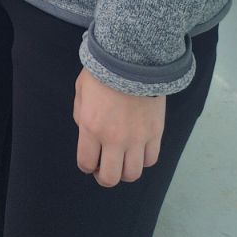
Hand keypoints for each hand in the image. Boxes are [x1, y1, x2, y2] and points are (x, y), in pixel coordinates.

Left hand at [73, 67, 164, 186]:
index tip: (89, 161)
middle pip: (110, 177)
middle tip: (104, 168)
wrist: (132, 59)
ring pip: (133, 174)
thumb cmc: (102, 72)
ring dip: (124, 171)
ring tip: (121, 161)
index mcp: (91, 127)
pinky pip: (150, 160)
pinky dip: (143, 160)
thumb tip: (88, 135)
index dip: (86, 166)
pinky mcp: (155, 134)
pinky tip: (137, 151)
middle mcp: (114, 139)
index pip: (86, 163)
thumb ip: (81, 116)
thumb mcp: (81, 91)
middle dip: (104, 177)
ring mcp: (137, 138)